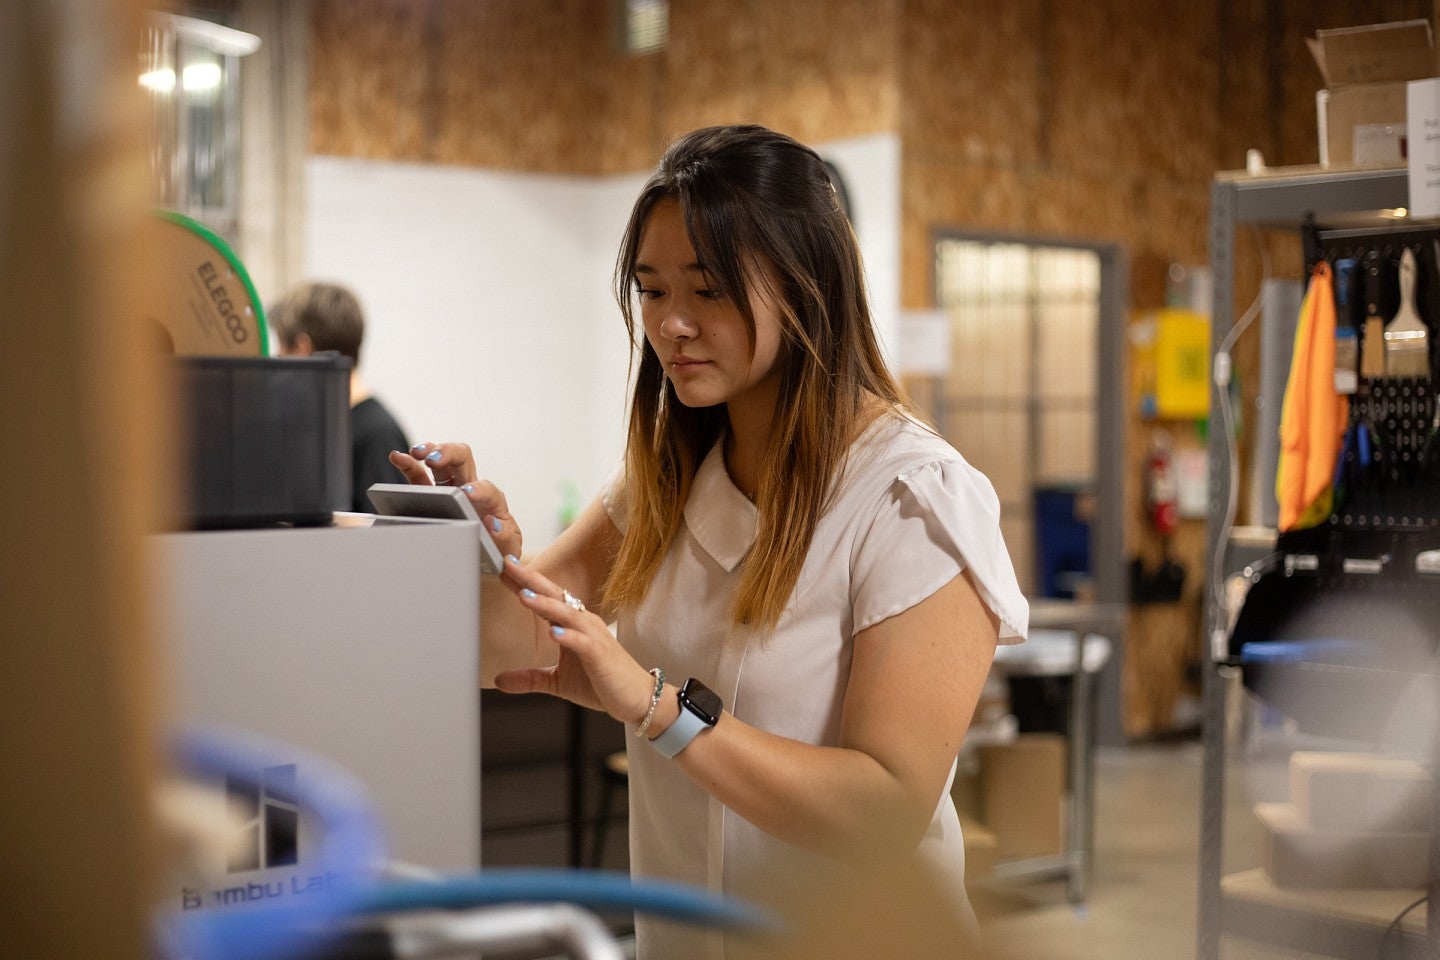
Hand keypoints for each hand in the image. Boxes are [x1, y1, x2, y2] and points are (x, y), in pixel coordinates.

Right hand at [389, 442, 522, 560]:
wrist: (484, 557)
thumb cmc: (497, 549)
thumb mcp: (506, 547)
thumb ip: (503, 536)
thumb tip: (491, 523)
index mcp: (491, 501)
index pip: (487, 488)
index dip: (478, 489)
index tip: (466, 493)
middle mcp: (469, 487)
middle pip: (462, 458)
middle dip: (449, 453)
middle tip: (434, 459)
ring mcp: (448, 488)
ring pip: (440, 460)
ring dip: (428, 451)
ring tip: (416, 453)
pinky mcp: (429, 495)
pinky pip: (418, 475)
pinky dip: (408, 464)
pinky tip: (397, 457)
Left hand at [494, 557, 654, 724]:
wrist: (636, 698)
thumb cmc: (602, 683)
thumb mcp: (558, 681)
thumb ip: (530, 678)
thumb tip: (498, 680)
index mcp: (573, 624)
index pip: (546, 599)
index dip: (524, 584)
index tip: (503, 569)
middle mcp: (583, 623)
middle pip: (555, 596)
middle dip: (531, 580)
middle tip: (508, 564)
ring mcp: (593, 637)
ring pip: (567, 614)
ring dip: (545, 604)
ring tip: (524, 596)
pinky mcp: (601, 655)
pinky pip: (583, 642)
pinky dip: (569, 636)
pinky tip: (554, 632)